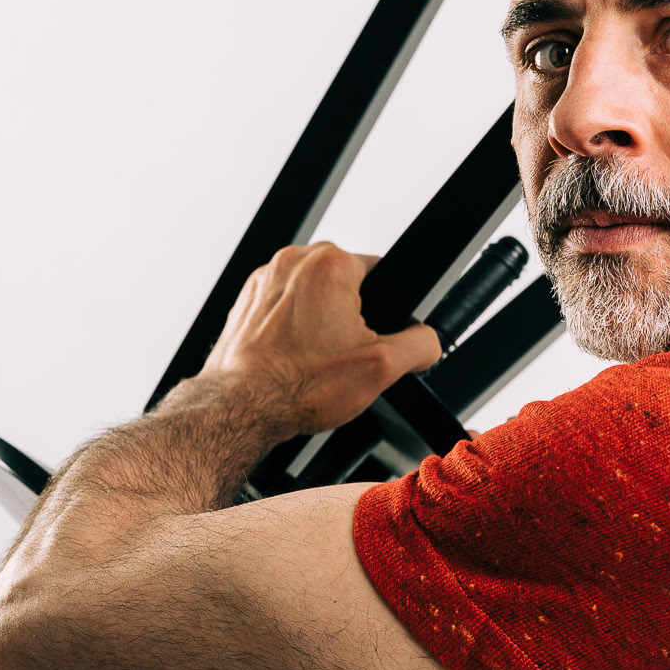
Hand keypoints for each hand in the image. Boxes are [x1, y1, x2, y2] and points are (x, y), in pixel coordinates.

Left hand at [202, 242, 441, 435]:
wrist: (241, 407)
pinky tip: (293, 359)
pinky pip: (283, 307)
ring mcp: (265, 280)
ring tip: (315, 359)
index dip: (385, 307)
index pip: (380, 270)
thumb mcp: (383, 368)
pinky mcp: (246, 301)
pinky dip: (292, 330)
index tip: (373, 336)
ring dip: (320, 321)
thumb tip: (428, 341)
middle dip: (351, 314)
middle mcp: (294, 262)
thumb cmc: (299, 386)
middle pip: (344, 282)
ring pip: (312, 294)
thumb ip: (420, 345)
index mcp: (331, 265)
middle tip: (344, 353)